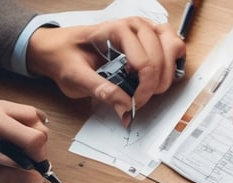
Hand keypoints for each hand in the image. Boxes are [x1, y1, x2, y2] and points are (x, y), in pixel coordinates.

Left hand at [27, 17, 184, 125]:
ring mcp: (145, 30)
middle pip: (163, 56)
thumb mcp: (75, 77)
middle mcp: (134, 26)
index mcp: (115, 30)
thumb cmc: (66, 56)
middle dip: (156, 84)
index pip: (145, 63)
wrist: (58, 48)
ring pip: (174, 47)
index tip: (134, 105)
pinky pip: (174, 47)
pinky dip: (172, 64)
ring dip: (167, 73)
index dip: (144, 90)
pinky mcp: (151, 39)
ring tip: (151, 88)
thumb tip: (125, 107)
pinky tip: (157, 77)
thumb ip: (100, 91)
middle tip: (140, 100)